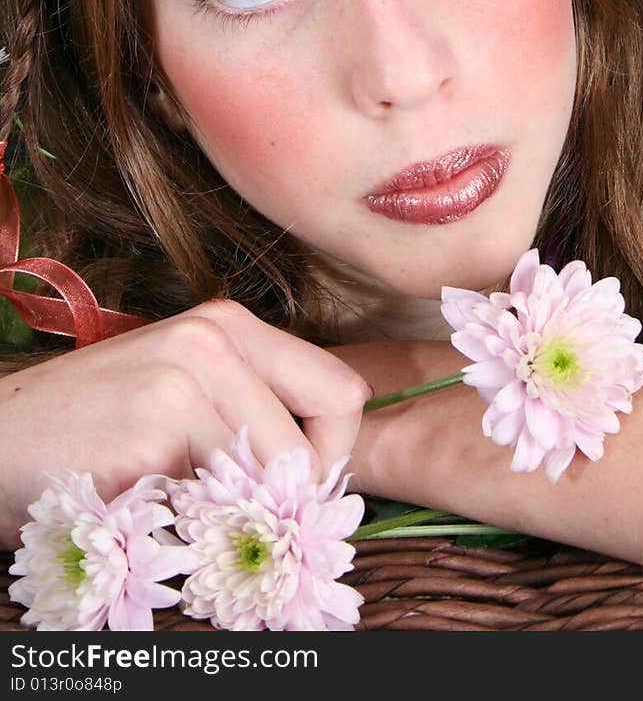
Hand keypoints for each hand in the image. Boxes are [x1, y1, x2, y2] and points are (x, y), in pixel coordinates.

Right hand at [0, 299, 372, 549]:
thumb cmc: (92, 428)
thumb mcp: (180, 393)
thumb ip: (250, 413)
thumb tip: (321, 475)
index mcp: (231, 325)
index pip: (342, 393)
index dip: (328, 454)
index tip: (287, 487)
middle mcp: (215, 337)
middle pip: (318, 442)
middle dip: (289, 497)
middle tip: (239, 516)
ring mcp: (183, 378)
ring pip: (274, 479)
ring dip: (237, 515)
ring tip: (182, 507)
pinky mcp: (151, 429)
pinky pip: (216, 504)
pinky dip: (192, 525)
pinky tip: (147, 507)